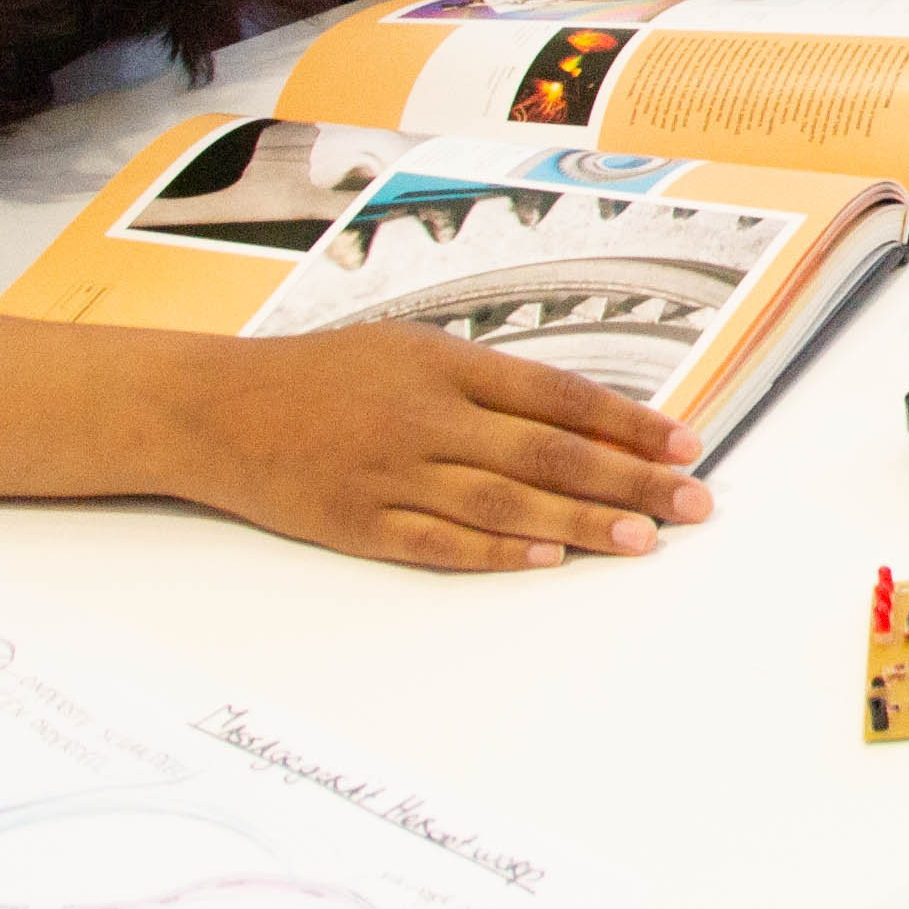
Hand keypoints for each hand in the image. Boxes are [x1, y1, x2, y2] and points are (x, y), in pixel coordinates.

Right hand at [170, 321, 712, 570]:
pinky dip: (498, 552)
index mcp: (445, 364)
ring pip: (505, 501)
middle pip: (547, 451)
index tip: (686, 446)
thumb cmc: (322, 375)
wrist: (214, 408)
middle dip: (630, 480)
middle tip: (694, 503)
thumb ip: (487, 382)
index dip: (629, 423)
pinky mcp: (360, 522)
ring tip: (642, 540)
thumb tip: (581, 417)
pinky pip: (440, 542)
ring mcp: (392, 472)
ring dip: (580, 523)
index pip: (559, 395)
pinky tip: (548, 559)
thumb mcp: (408, 349)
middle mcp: (426, 416)